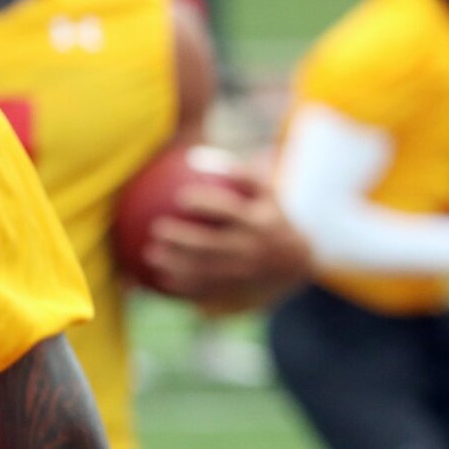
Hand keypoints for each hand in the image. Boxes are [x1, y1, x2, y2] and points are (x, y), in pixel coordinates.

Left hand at [143, 174, 311, 311]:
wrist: (297, 261)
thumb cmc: (270, 216)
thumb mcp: (266, 192)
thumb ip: (238, 172)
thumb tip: (196, 157)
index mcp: (258, 222)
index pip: (228, 210)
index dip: (205, 203)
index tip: (181, 197)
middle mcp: (251, 249)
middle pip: (211, 245)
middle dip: (182, 239)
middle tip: (157, 229)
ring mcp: (244, 274)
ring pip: (205, 272)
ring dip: (175, 266)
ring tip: (150, 256)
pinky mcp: (237, 290)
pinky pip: (206, 291)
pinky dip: (182, 287)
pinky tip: (158, 280)